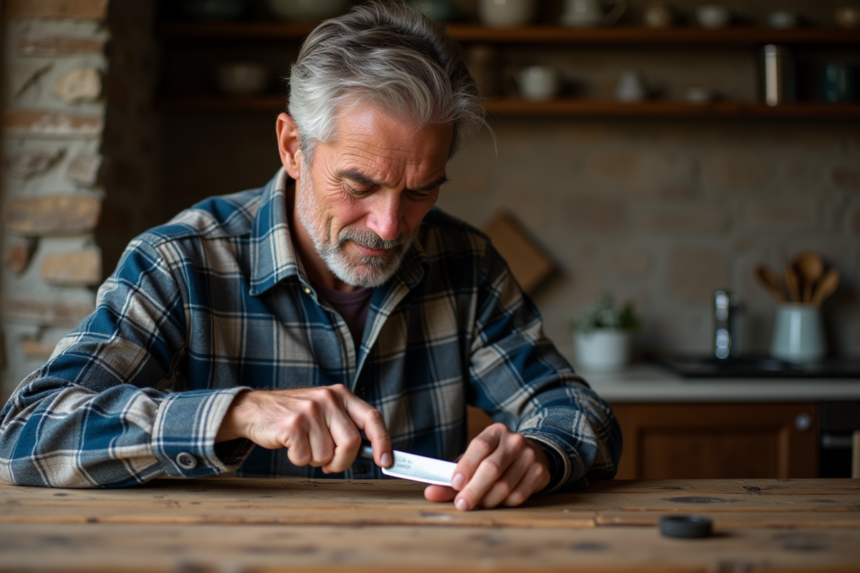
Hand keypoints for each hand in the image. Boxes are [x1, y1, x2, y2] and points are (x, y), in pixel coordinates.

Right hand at [215, 385, 391, 473]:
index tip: (386, 462)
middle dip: (342, 462)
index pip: (372, 418)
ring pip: (327, 454)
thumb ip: (347, 426)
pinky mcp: (292, 424)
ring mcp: (310, 410)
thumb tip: (374, 452)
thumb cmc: (296, 417)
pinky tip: (291, 445)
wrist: (255, 410)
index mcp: (341, 395)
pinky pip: (305, 457)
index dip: (383, 442)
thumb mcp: (325, 412)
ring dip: (317, 460)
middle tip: (329, 464)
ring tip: (305, 446)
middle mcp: (328, 399)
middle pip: (352, 443)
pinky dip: (299, 459)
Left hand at [424, 423, 550, 510]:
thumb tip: (430, 493)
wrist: (532, 453)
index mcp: (495, 432)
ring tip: (479, 502)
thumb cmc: (495, 458)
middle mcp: (514, 441)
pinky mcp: (540, 472)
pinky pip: (518, 496)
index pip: (479, 446)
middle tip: (462, 505)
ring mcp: (529, 456)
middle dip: (474, 490)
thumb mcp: (475, 460)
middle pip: (492, 469)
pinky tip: (498, 500)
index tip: (455, 483)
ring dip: (488, 500)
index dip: (466, 466)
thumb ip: (451, 476)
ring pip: (505, 486)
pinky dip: (504, 503)